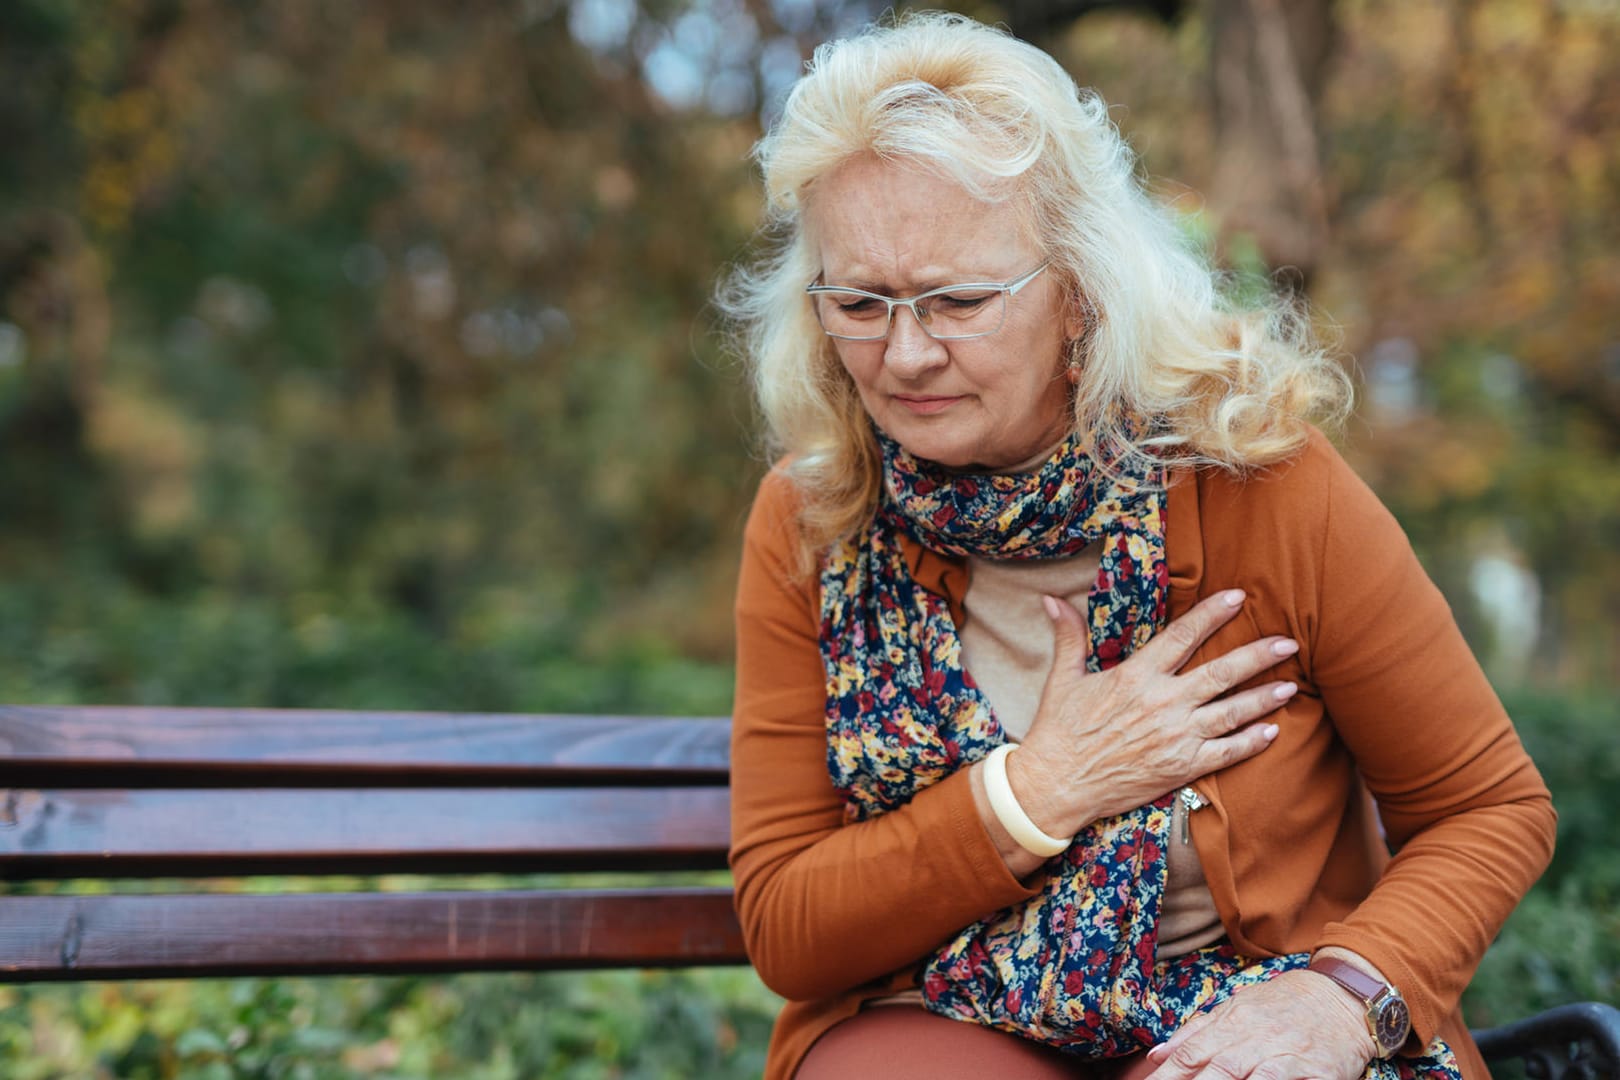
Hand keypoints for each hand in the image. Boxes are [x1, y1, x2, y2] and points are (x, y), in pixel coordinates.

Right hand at [1009, 589, 1296, 836]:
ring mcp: (1176, 737)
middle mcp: (1162, 703)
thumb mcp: (1063, 679)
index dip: (1213, 614)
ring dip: (1264, 698)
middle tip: (1289, 642)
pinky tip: (1272, 730)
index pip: (1183, 636)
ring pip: (1232, 712)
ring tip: (1290, 685)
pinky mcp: (1181, 767)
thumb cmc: (1057, 731)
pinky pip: (1226, 752)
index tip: (1238, 598)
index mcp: (1135, 676)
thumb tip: (1052, 599)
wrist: (1057, 785)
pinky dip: (1251, 742)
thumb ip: (1068, 636)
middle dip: (1258, 655)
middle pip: (1221, 672)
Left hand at [1142, 969, 1376, 1079]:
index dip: (1168, 1075)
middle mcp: (1256, 1036)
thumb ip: (1197, 1031)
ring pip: (1248, 1076)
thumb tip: (1157, 1055)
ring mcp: (1286, 1053)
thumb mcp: (1238, 1006)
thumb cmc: (1284, 1004)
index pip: (1192, 1052)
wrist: (1343, 995)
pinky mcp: (1318, 1069)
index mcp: (1233, 1020)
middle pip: (1215, 1068)